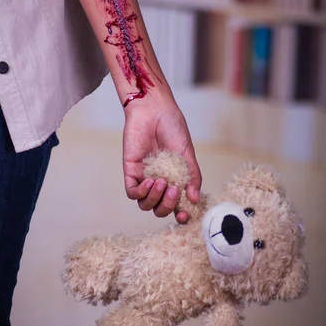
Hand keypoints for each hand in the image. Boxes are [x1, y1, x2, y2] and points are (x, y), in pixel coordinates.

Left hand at [122, 95, 201, 223]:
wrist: (155, 110)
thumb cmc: (172, 128)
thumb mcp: (187, 154)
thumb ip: (192, 176)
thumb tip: (194, 198)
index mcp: (175, 179)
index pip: (176, 205)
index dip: (181, 214)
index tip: (186, 215)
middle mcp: (159, 181)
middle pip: (159, 208)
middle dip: (167, 205)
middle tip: (174, 190)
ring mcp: (144, 177)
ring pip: (145, 204)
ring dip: (154, 198)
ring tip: (161, 182)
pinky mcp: (131, 170)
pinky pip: (132, 192)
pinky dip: (141, 192)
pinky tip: (149, 181)